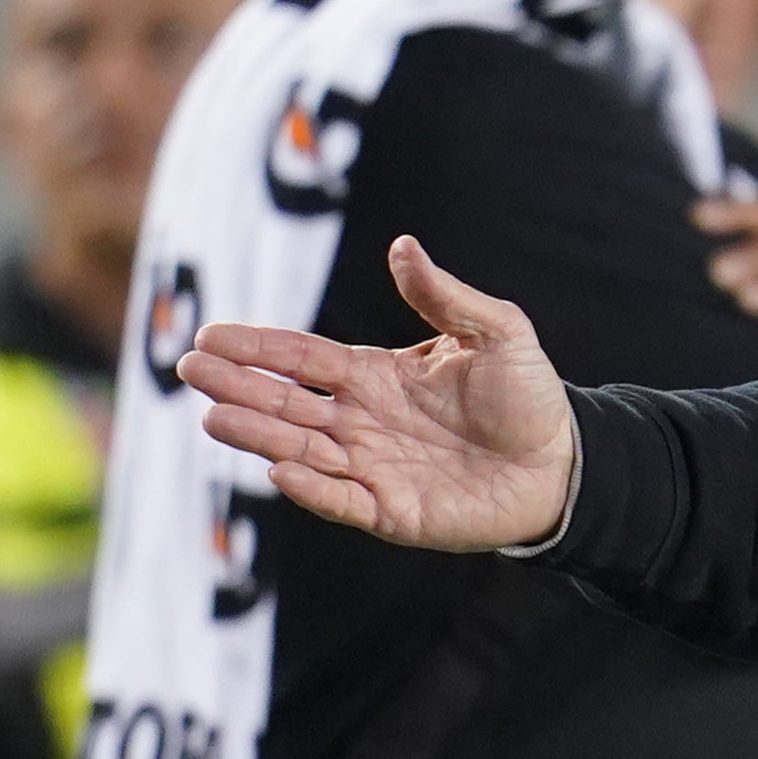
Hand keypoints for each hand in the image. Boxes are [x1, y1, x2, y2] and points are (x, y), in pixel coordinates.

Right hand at [180, 236, 578, 551]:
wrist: (567, 465)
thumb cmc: (531, 398)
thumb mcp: (496, 332)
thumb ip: (444, 295)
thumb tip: (403, 246)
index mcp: (377, 376)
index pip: (304, 358)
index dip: (259, 347)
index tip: (211, 337)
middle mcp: (363, 421)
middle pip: (288, 401)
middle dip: (239, 387)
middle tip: (190, 369)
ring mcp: (373, 468)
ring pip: (300, 448)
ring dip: (258, 434)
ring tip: (215, 417)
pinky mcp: (392, 512)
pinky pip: (341, 500)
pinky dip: (311, 488)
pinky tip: (280, 468)